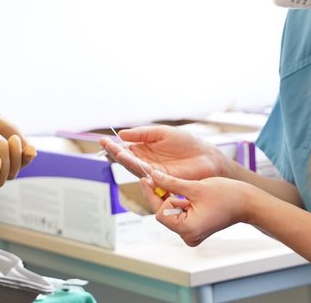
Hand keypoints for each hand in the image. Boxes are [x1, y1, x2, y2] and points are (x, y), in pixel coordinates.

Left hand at [0, 101, 35, 191]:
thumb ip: (13, 132)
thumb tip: (31, 151)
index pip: (17, 162)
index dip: (25, 157)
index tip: (29, 147)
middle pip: (12, 173)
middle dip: (17, 158)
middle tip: (12, 139)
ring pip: (1, 181)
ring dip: (8, 165)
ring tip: (2, 144)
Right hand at [98, 125, 230, 182]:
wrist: (206, 156)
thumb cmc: (187, 143)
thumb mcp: (162, 133)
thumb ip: (143, 133)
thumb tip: (122, 134)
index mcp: (146, 149)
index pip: (126, 148)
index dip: (115, 145)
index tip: (104, 139)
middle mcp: (146, 162)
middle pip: (126, 158)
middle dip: (114, 151)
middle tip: (104, 144)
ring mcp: (152, 171)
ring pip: (133, 166)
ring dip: (122, 159)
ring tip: (113, 150)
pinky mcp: (159, 179)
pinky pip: (144, 172)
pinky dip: (135, 166)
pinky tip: (127, 159)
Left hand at [144, 169, 255, 246]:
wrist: (246, 203)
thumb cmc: (227, 195)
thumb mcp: (195, 187)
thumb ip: (171, 183)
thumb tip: (152, 176)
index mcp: (188, 229)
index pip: (160, 213)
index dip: (158, 195)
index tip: (147, 178)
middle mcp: (188, 236)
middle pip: (164, 214)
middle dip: (163, 196)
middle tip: (154, 177)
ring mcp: (192, 234)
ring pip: (171, 214)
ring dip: (172, 198)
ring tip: (182, 187)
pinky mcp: (195, 230)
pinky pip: (180, 215)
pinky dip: (180, 203)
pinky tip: (184, 193)